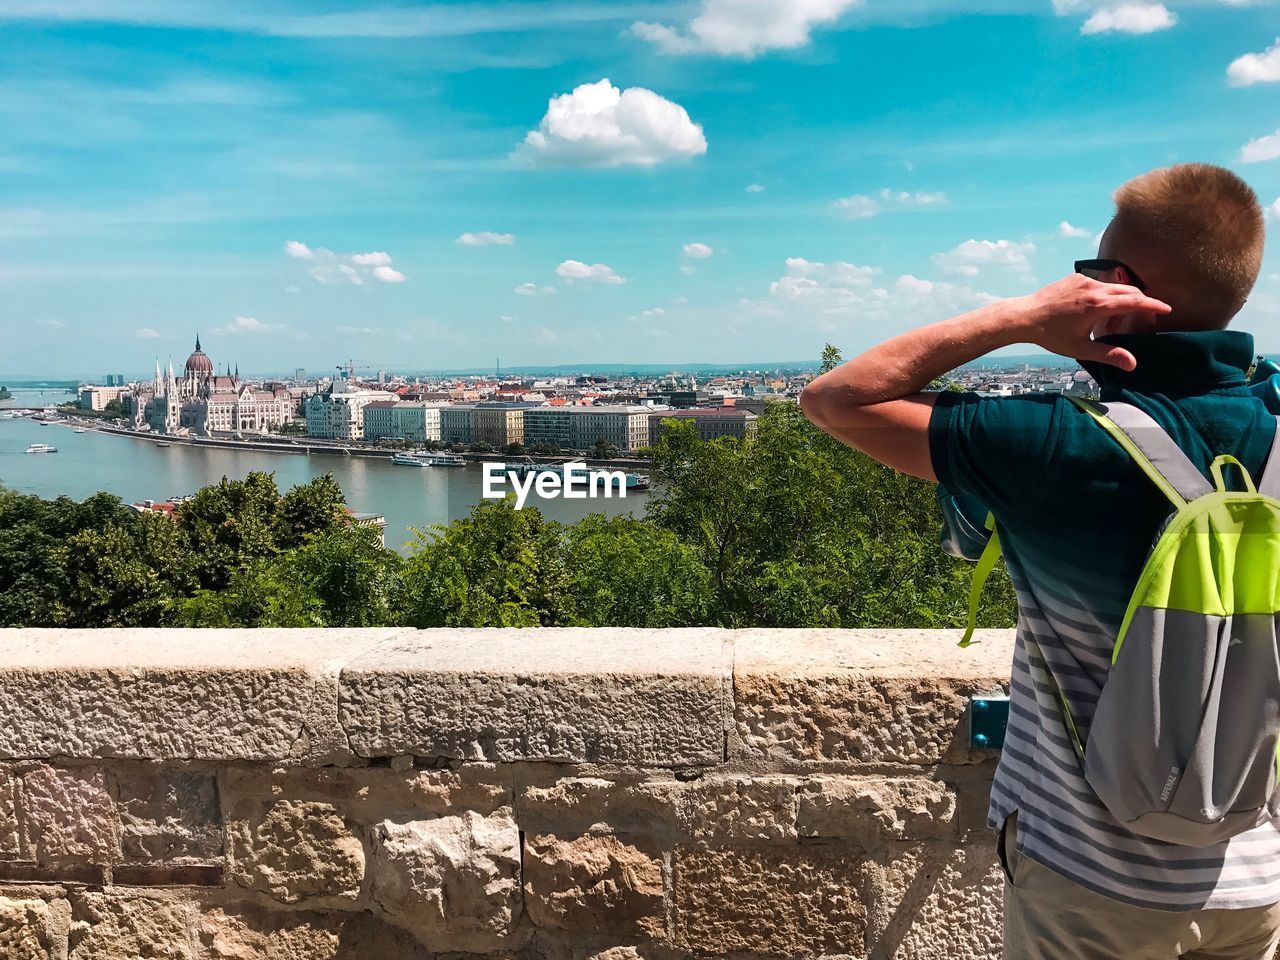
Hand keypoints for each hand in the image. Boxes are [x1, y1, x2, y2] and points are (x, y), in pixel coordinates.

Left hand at [1013, 274, 1171, 369]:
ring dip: (1119, 303)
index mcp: (1098, 305)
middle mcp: (1094, 288)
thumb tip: (1133, 364)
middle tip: (1143, 320)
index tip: (1166, 309)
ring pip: (1114, 287)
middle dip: (1140, 304)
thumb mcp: (1080, 349)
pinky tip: (1093, 314)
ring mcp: (1084, 280)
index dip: (1153, 305)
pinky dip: (1105, 296)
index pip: (1135, 301)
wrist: (1024, 316)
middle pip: (1129, 291)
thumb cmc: (1051, 335)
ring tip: (1107, 326)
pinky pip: (1099, 284)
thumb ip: (1108, 355)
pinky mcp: (1076, 277)